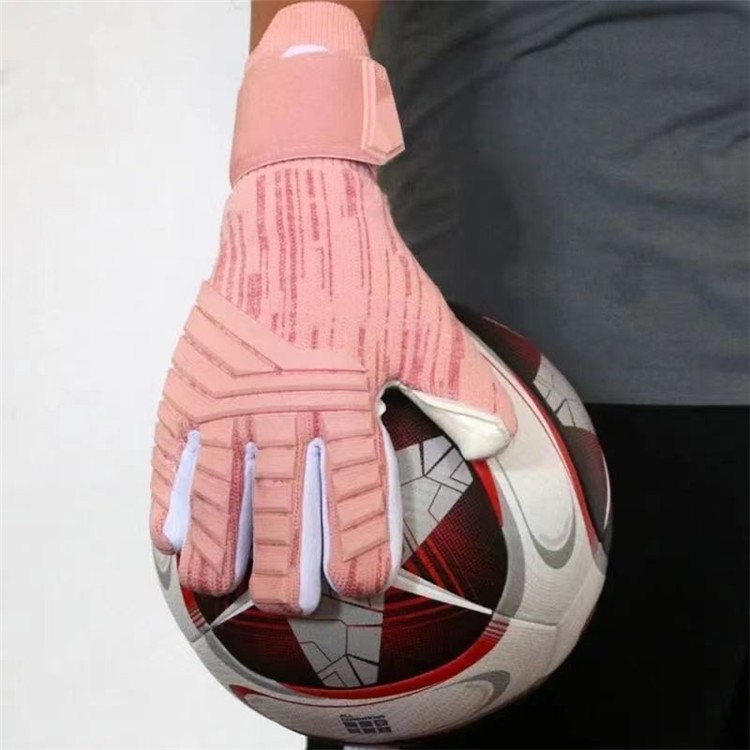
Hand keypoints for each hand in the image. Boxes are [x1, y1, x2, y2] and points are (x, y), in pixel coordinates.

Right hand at [149, 3, 515, 615]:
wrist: (297, 208)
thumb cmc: (365, 270)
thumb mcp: (426, 326)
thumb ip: (462, 388)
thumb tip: (499, 442)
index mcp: (344, 395)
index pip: (351, 487)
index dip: (354, 541)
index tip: (357, 586)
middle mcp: (283, 401)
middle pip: (281, 499)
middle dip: (283, 560)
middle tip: (287, 606)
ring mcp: (231, 390)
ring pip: (221, 482)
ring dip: (217, 540)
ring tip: (216, 587)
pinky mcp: (194, 374)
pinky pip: (175, 445)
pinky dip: (171, 492)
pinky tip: (169, 532)